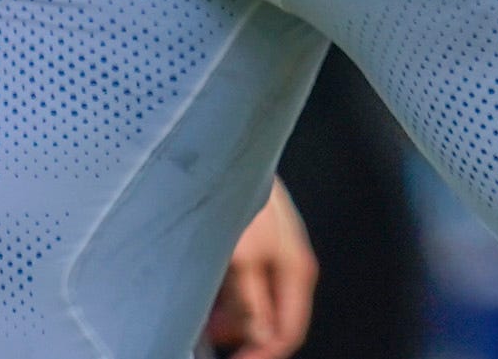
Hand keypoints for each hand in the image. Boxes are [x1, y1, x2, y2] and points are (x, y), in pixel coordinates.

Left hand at [204, 182, 316, 358]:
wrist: (232, 157)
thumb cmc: (243, 203)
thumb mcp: (241, 260)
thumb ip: (251, 304)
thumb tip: (260, 336)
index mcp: (296, 272)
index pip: (289, 333)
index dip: (262, 355)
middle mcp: (290, 268)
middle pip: (272, 321)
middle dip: (242, 337)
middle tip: (208, 340)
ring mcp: (275, 257)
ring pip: (256, 305)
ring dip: (230, 318)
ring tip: (200, 317)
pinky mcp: (258, 246)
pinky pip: (247, 286)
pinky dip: (226, 297)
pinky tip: (205, 292)